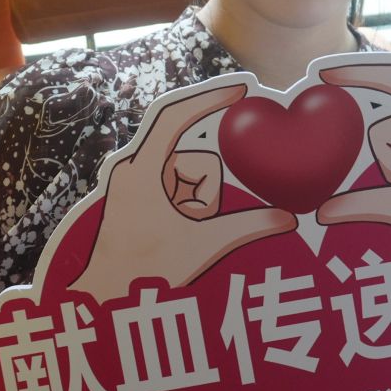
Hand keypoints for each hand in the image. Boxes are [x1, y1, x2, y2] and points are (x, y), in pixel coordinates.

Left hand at [69, 83, 294, 299]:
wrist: (104, 301)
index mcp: (141, 170)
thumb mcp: (203, 246)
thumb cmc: (144, 272)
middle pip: (194, 160)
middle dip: (205, 194)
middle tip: (193, 225)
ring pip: (188, 178)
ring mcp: (133, 182)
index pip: (175, 115)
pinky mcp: (136, 196)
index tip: (242, 89)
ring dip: (195, 205)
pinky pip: (177, 190)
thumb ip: (247, 227)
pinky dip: (186, 208)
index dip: (210, 98)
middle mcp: (133, 168)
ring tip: (178, 234)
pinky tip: (174, 234)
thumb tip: (286, 218)